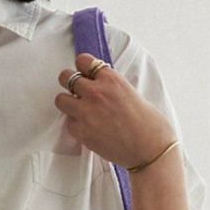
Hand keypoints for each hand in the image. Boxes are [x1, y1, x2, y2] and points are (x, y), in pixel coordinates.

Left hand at [54, 53, 175, 169]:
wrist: (149, 148)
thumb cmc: (147, 123)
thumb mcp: (130, 92)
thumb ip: (111, 86)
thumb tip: (99, 85)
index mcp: (111, 78)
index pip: (83, 61)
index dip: (82, 68)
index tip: (83, 74)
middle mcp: (96, 92)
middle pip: (66, 77)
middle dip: (69, 83)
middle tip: (75, 91)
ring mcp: (86, 112)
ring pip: (61, 100)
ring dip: (68, 103)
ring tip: (77, 109)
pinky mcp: (82, 132)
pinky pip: (69, 123)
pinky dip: (75, 125)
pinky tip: (87, 127)